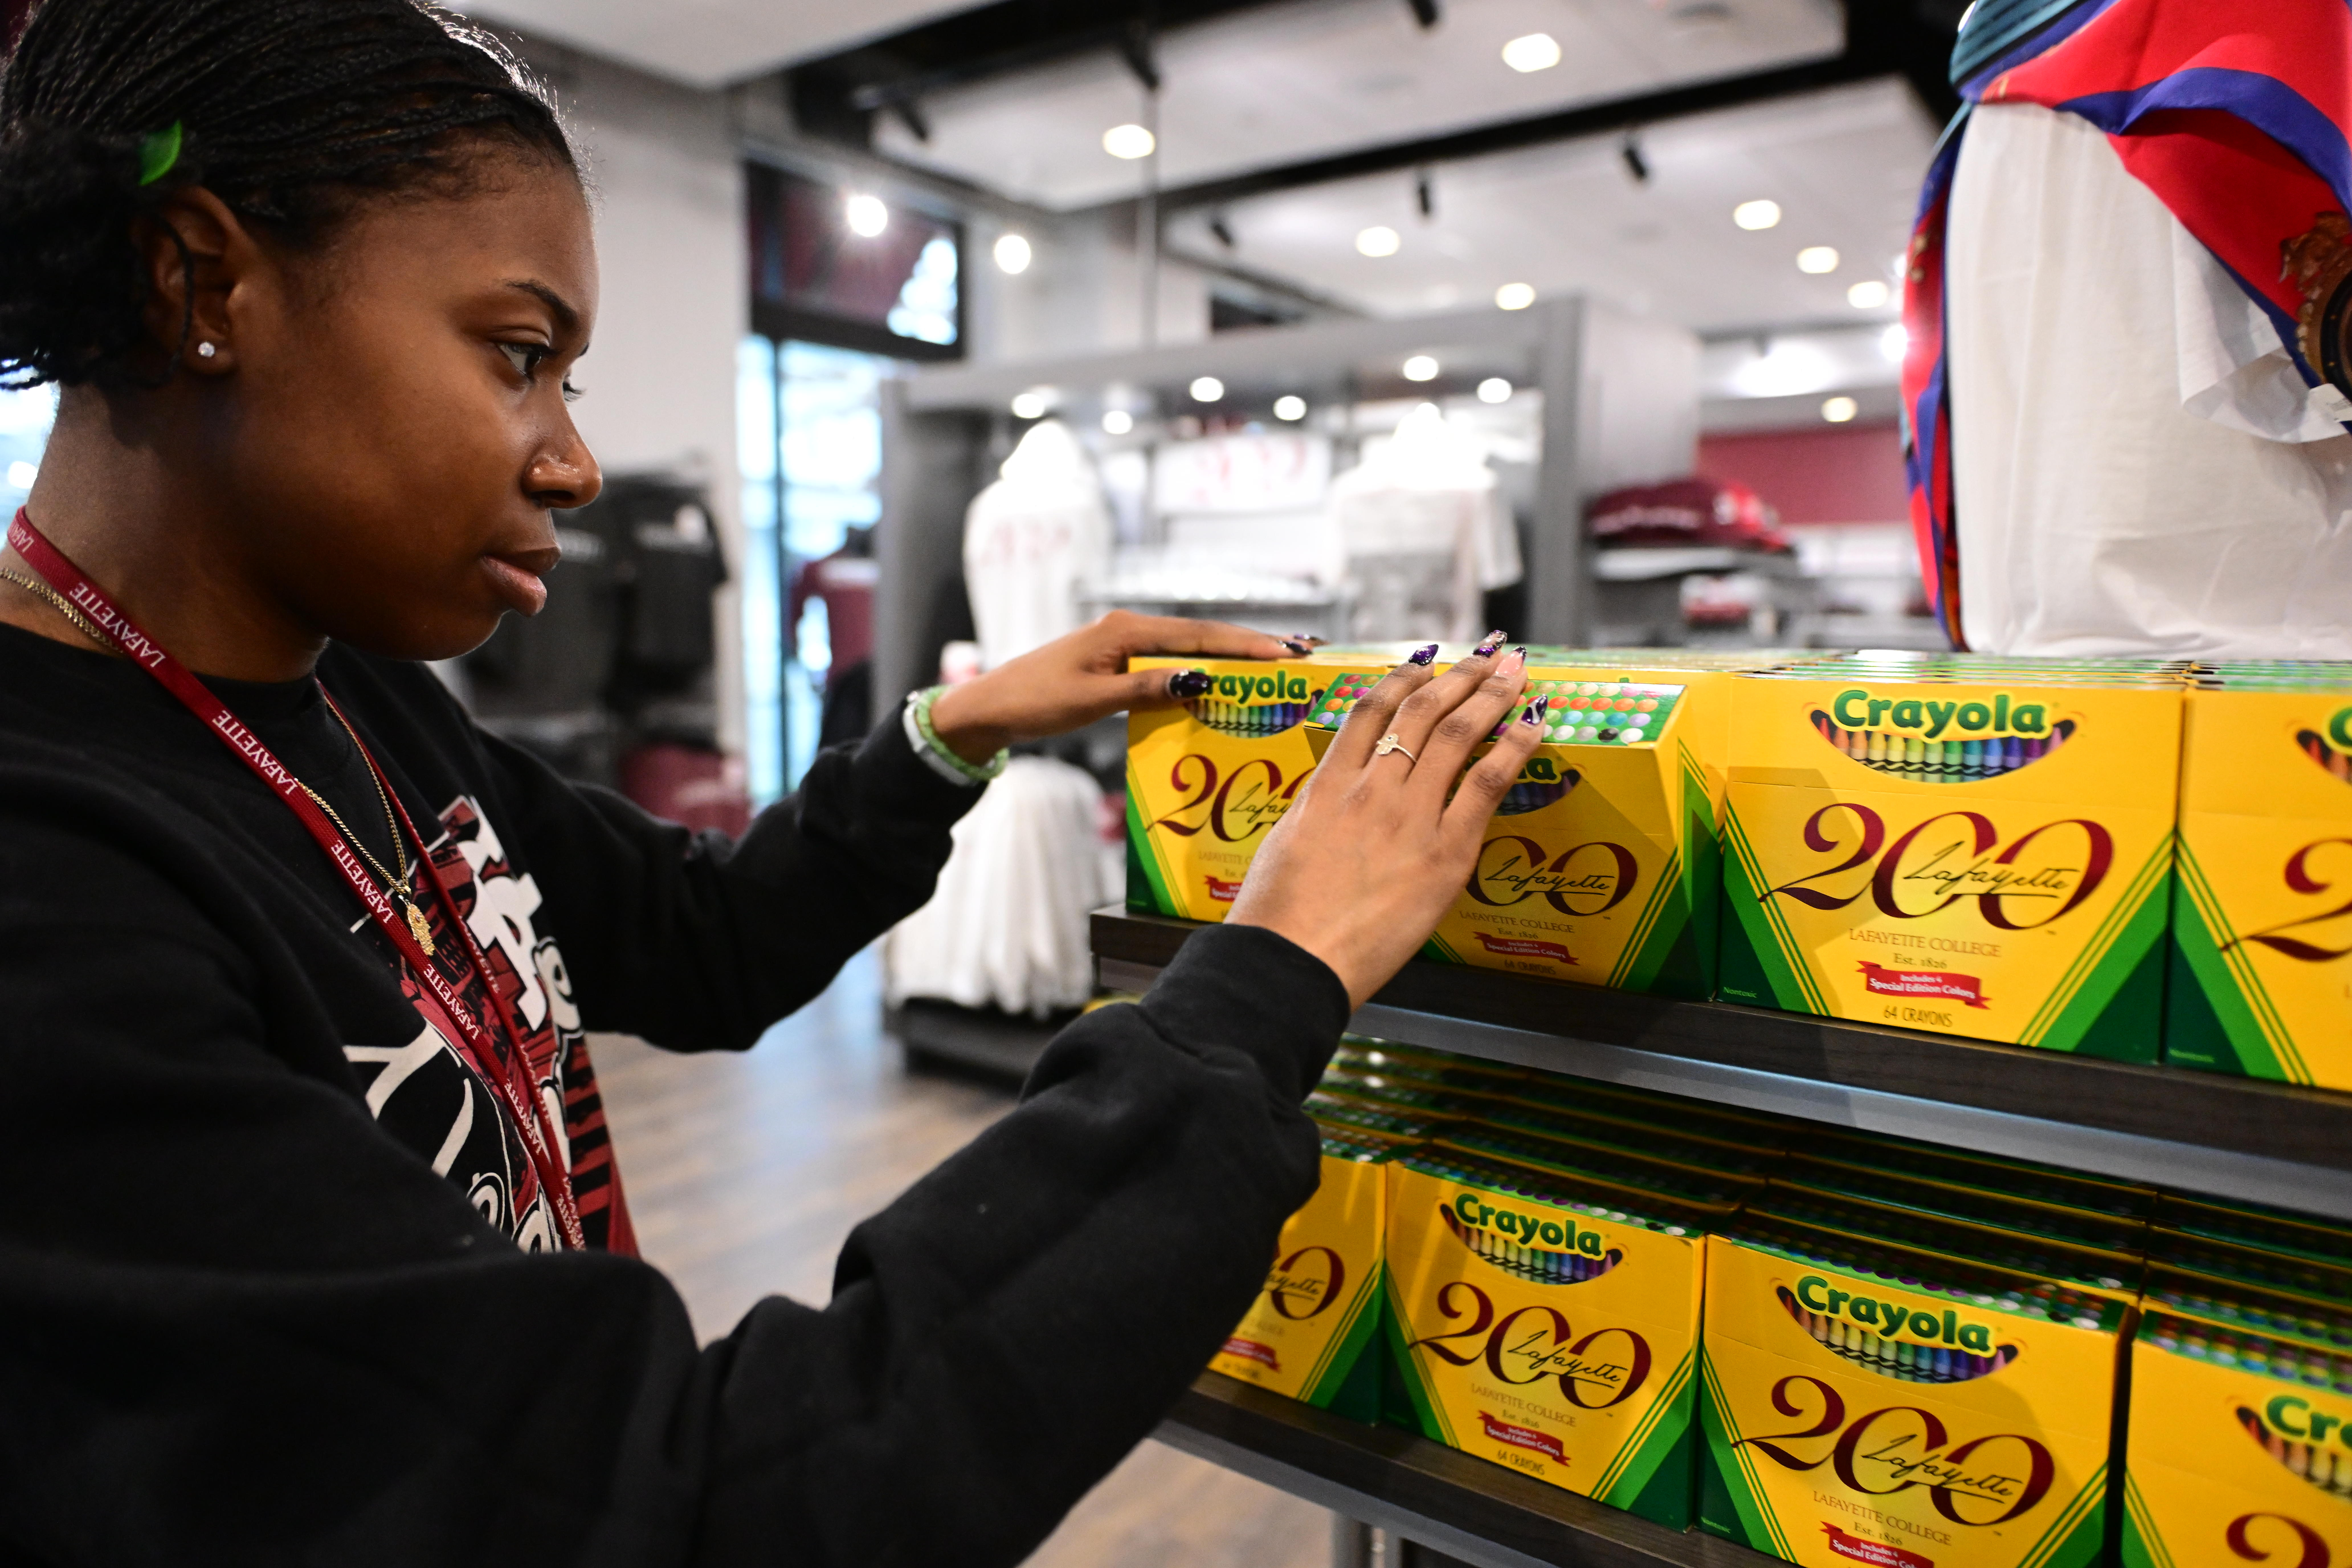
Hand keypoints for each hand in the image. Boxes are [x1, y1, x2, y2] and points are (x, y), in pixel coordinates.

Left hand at [926, 610, 1314, 762]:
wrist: (993, 705)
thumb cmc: (1036, 700)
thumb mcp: (1093, 698)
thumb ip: (1147, 688)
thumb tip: (1202, 679)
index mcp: (1126, 631)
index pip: (1199, 636)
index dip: (1246, 645)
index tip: (1287, 654)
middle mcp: (1130, 629)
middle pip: (1203, 636)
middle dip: (1251, 646)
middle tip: (1300, 654)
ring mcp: (1126, 644)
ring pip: (1190, 649)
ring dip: (1231, 658)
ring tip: (1276, 666)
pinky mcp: (1120, 661)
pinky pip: (1172, 663)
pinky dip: (1202, 671)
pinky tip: (1224, 684)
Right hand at [1227, 641, 1541, 1008]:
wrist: (1292, 961)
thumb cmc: (1279, 918)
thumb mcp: (1286, 845)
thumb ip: (1318, 812)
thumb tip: (1333, 801)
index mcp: (1327, 786)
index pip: (1369, 710)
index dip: (1402, 677)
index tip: (1425, 663)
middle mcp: (1371, 788)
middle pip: (1421, 710)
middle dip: (1459, 675)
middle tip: (1486, 655)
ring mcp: (1409, 815)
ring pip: (1458, 732)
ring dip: (1491, 694)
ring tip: (1513, 670)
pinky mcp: (1445, 851)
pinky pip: (1486, 783)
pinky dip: (1515, 745)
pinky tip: (1535, 721)